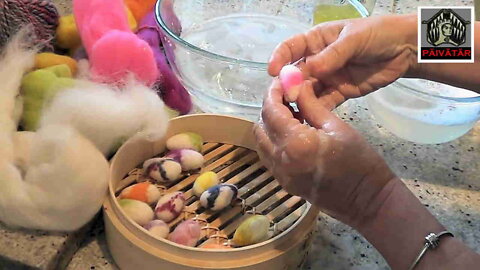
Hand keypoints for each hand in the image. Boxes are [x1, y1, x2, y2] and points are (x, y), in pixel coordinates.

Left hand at [254, 79, 395, 224]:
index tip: (280, 80)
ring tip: (289, 114)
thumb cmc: (360, 161)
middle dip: (269, 107)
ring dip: (268, 124)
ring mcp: (279, 174)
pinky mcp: (283, 182)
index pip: (271, 110)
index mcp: (295, 143)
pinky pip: (267, 156)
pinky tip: (290, 133)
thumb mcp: (336, 126)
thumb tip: (296, 84)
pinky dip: (272, 141)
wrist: (367, 200)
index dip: (272, 92)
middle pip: (260, 126)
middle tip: (285, 96)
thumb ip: (310, 104)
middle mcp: (280, 159)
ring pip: (260, 142)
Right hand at [268, 14, 417, 108]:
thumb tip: (311, 69)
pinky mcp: (339, 92)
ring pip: (306, 90)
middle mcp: (317, 60)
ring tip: (293, 110)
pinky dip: (315, 110)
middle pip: (295, 73)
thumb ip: (333, 55)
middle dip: (288, 84)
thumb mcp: (354, 38)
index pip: (291, 48)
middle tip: (286, 96)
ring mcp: (327, 77)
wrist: (406, 49)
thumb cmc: (378, 34)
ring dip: (299, 99)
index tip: (272, 71)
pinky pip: (323, 103)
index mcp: (317, 40)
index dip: (279, 58)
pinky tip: (308, 117)